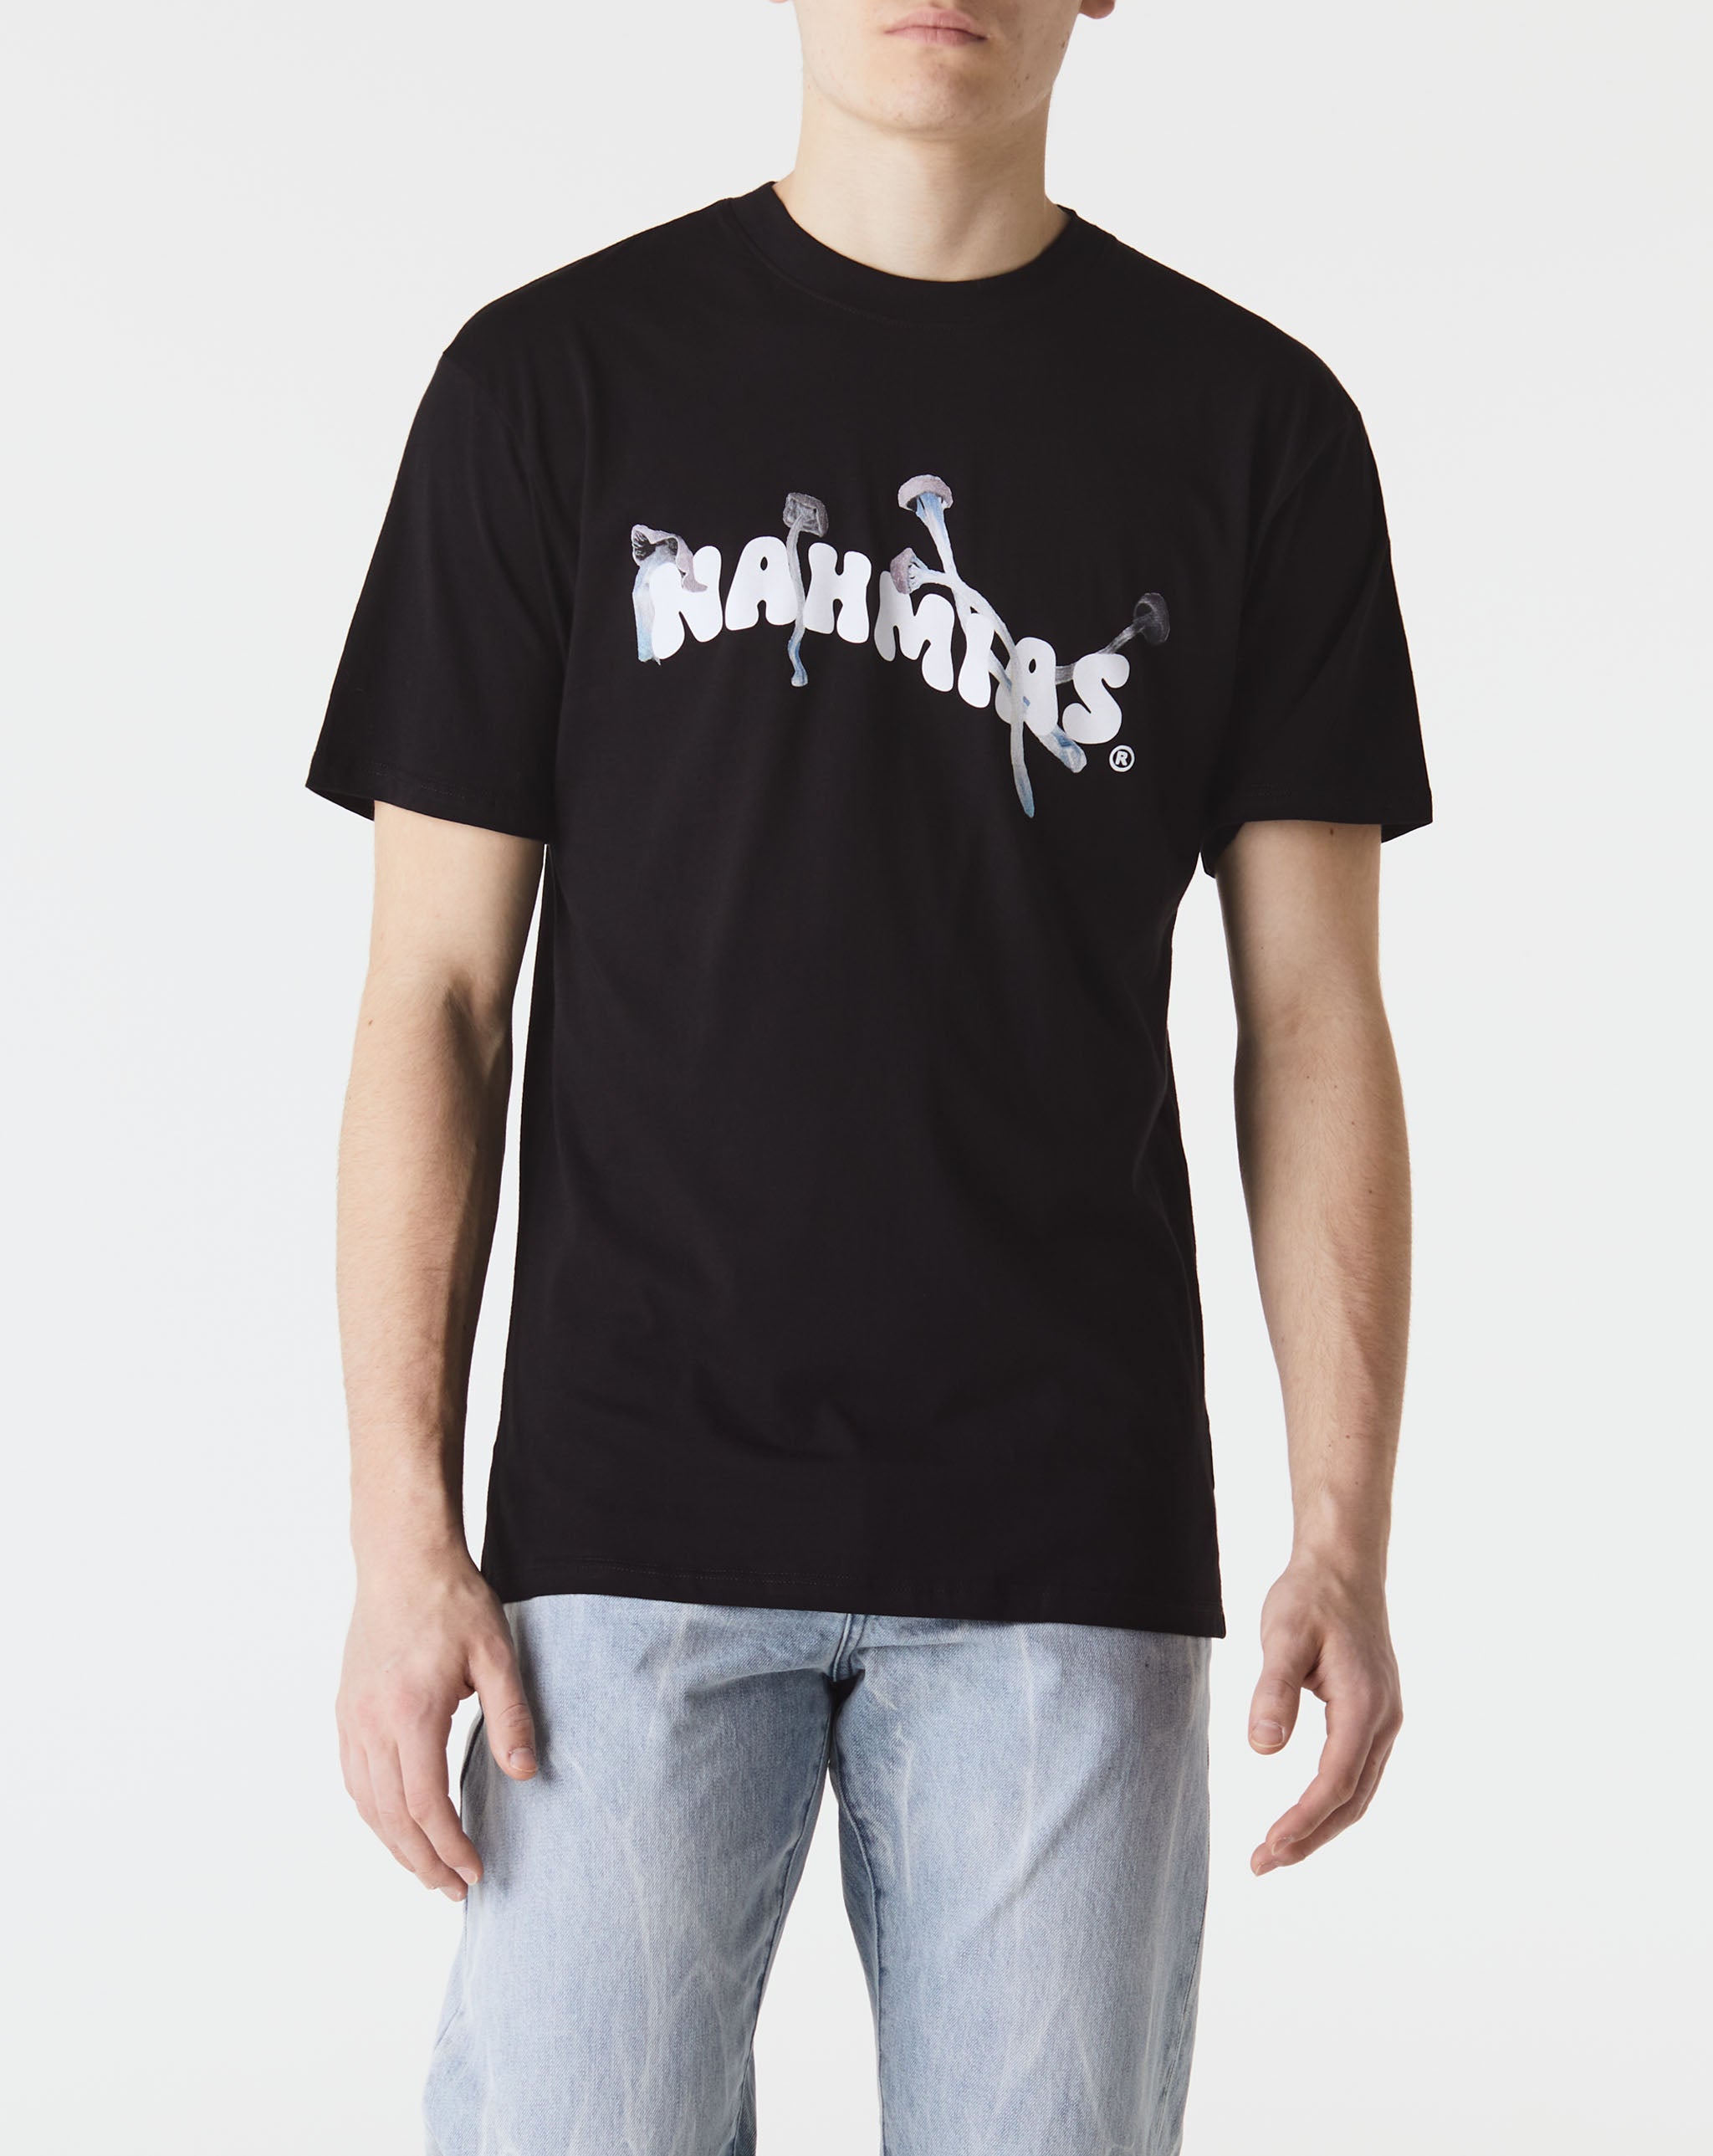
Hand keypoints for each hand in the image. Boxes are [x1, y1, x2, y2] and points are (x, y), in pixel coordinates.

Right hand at [336, 1553, 537, 1899]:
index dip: (450, 1846)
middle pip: (391, 1817)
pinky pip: (353, 1778)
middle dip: (422, 1861)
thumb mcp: (496, 1653)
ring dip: (394, 1845)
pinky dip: (374, 1813)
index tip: (474, 1871)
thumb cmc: (453, 1601)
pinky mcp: (345, 1709)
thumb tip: (525, 1775)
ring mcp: (351, 1717)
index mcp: (411, 1713)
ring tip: (427, 1870)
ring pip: (366, 1804)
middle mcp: (371, 1723)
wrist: (401, 1558)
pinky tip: (396, 1825)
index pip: (425, 1805)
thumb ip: (510, 1715)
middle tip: (454, 1890)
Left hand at [1246, 1553, 1401, 1874]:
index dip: (1302, 1821)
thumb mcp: (1282, 1636)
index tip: (1267, 1848)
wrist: (1343, 1566)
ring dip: (1321, 1826)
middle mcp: (1383, 1719)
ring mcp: (1384, 1718)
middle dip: (1310, 1838)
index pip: (1334, 1782)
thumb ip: (1272, 1691)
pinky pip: (1357, 1772)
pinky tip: (1304, 1814)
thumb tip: (1263, 1749)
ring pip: (1357, 1791)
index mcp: (1365, 1704)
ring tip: (1276, 1850)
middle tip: (1262, 1864)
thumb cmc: (1310, 1597)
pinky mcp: (1374, 1714)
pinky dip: (1331, 1801)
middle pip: (1351, 1800)